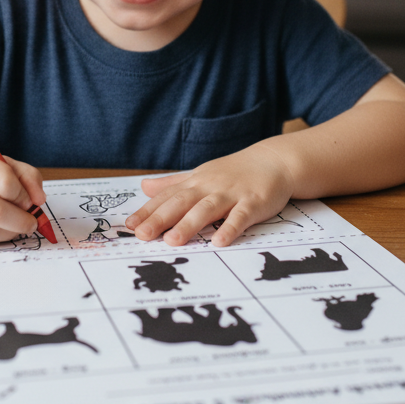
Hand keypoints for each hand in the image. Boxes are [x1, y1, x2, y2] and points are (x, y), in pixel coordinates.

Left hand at [125, 142, 293, 246]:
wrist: (274, 161)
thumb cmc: (234, 172)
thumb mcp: (200, 175)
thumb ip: (172, 184)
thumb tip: (144, 187)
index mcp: (196, 182)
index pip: (167, 198)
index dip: (149, 211)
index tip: (130, 226)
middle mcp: (210, 187)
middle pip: (181, 203)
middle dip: (161, 219)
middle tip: (142, 235)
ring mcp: (232, 194)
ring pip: (207, 209)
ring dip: (190, 224)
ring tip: (172, 241)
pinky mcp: (253, 202)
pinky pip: (240, 216)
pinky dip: (230, 228)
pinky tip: (219, 242)